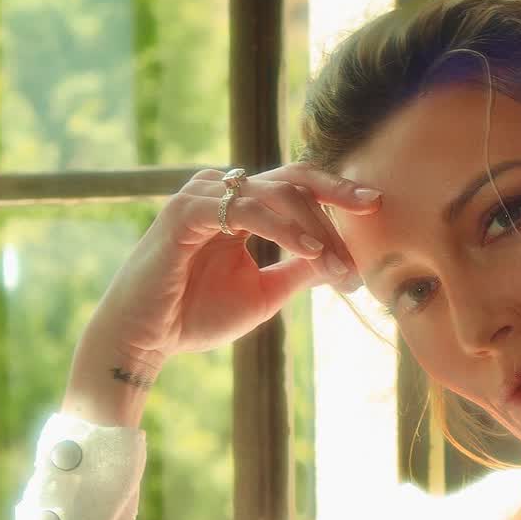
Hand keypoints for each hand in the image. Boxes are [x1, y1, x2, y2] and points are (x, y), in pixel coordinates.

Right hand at [88, 163, 382, 373]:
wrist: (144, 339)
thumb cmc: (195, 316)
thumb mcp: (264, 292)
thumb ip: (298, 269)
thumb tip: (338, 259)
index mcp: (240, 206)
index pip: (296, 184)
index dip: (336, 191)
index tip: (376, 205)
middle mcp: (221, 193)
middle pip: (292, 180)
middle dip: (335, 202)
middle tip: (369, 220)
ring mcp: (201, 198)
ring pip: (274, 193)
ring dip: (315, 229)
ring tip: (339, 265)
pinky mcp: (184, 214)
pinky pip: (242, 209)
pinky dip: (280, 228)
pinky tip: (309, 251)